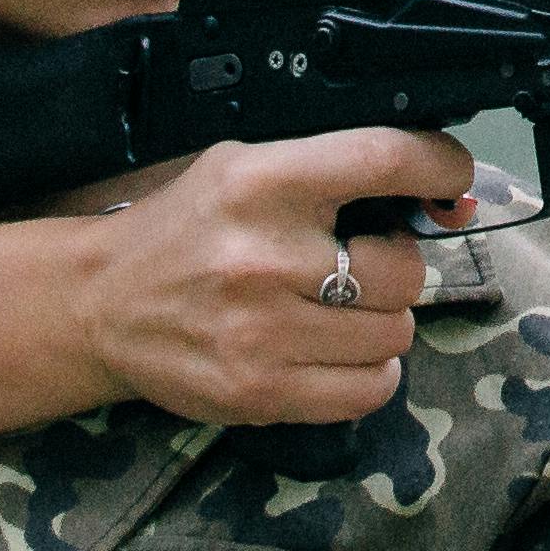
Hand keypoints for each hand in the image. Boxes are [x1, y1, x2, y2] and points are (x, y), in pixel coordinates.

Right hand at [60, 126, 475, 430]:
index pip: (385, 159)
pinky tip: (333, 351)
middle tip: (359, 266)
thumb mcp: (246, 166)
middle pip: (403, 268)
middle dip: (396, 267)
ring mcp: (261, 331)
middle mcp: (263, 255)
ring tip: (337, 311)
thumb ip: (335, 170)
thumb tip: (446, 193)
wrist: (99, 303)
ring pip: (393, 333)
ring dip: (379, 323)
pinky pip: (368, 390)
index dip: (439, 167)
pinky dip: (368, 373)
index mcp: (262, 181)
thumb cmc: (185, 229)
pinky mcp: (258, 391)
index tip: (450, 180)